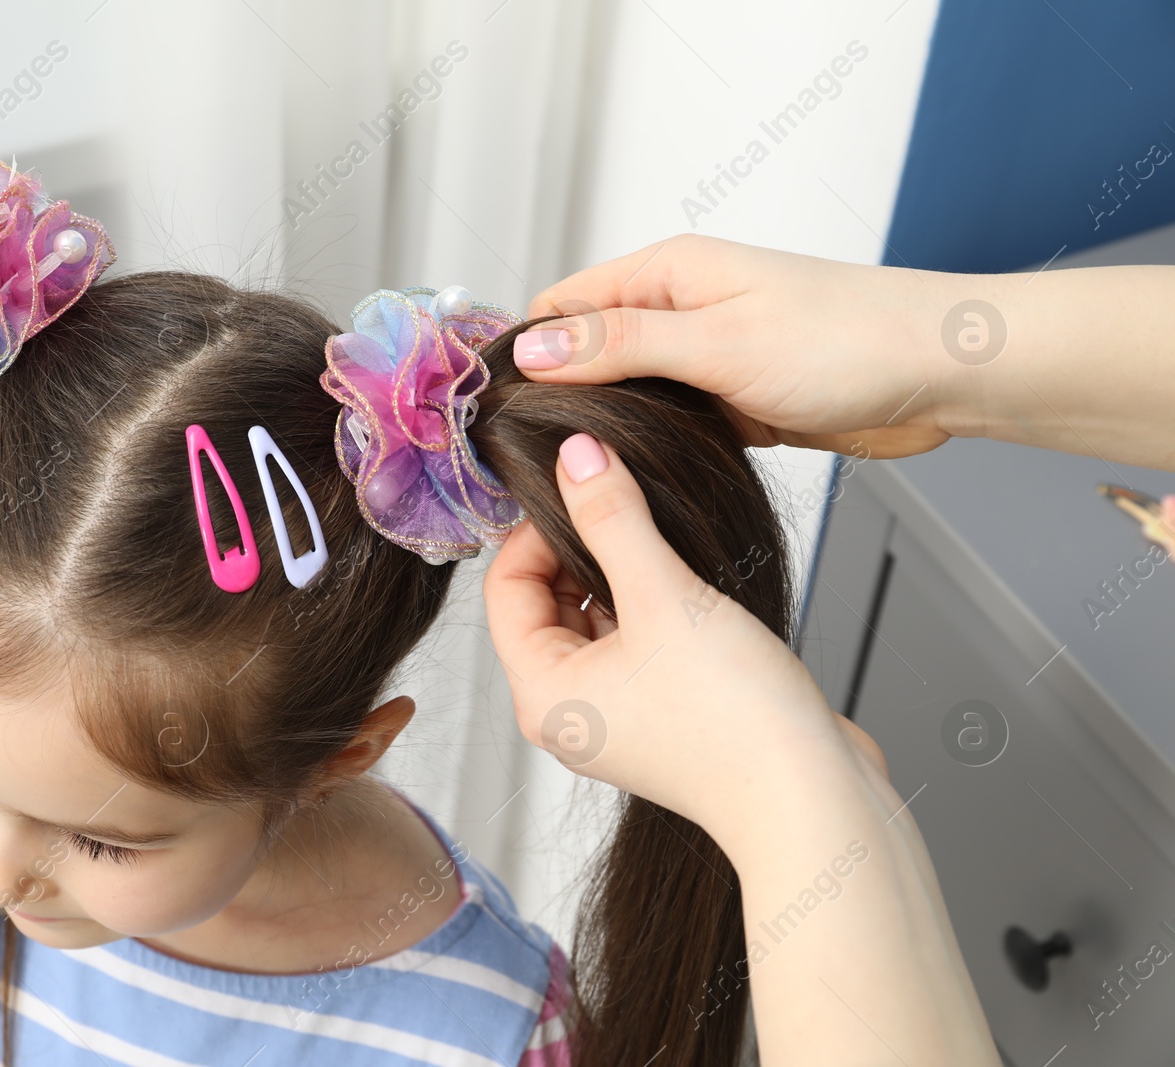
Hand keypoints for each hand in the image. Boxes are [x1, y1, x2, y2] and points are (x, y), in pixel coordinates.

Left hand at [482, 431, 881, 857]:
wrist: (811, 800)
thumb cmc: (736, 720)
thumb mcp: (664, 597)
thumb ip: (614, 519)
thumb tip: (576, 455)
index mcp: (542, 692)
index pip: (505, 587)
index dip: (537, 530)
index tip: (585, 490)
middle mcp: (568, 711)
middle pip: (546, 603)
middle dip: (580, 548)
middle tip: (625, 504)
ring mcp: (615, 716)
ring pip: (596, 620)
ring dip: (622, 574)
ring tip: (665, 543)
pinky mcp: (661, 715)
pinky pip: (637, 642)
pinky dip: (654, 606)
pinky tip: (692, 585)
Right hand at [514, 234, 958, 459]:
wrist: (941, 372)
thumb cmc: (846, 340)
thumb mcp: (716, 344)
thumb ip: (620, 347)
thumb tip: (532, 348)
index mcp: (667, 273)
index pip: (562, 305)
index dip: (523, 350)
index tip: (491, 409)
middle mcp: (680, 309)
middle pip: (587, 350)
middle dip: (554, 396)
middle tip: (519, 460)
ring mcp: (707, 355)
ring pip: (627, 392)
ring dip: (603, 426)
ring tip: (565, 479)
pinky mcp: (734, 399)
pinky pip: (670, 420)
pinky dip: (648, 446)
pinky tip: (629, 481)